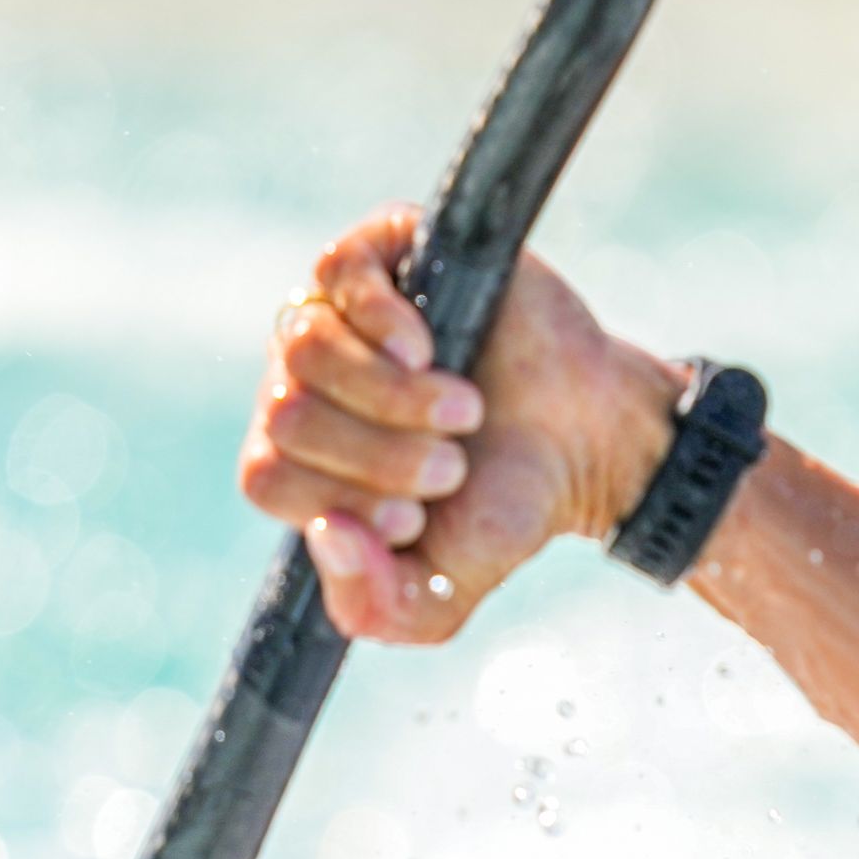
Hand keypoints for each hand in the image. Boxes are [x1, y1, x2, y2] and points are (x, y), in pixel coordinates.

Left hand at [238, 203, 676, 642]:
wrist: (593, 441)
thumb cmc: (509, 505)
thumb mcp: (439, 594)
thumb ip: (374, 608)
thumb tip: (326, 531)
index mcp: (302, 458)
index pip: (265, 476)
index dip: (339, 499)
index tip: (417, 515)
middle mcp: (305, 382)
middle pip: (285, 414)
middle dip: (380, 456)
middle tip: (452, 464)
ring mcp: (338, 313)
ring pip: (305, 349)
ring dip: (393, 397)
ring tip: (462, 411)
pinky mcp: (384, 251)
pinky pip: (336, 273)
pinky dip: (382, 322)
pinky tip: (430, 348)